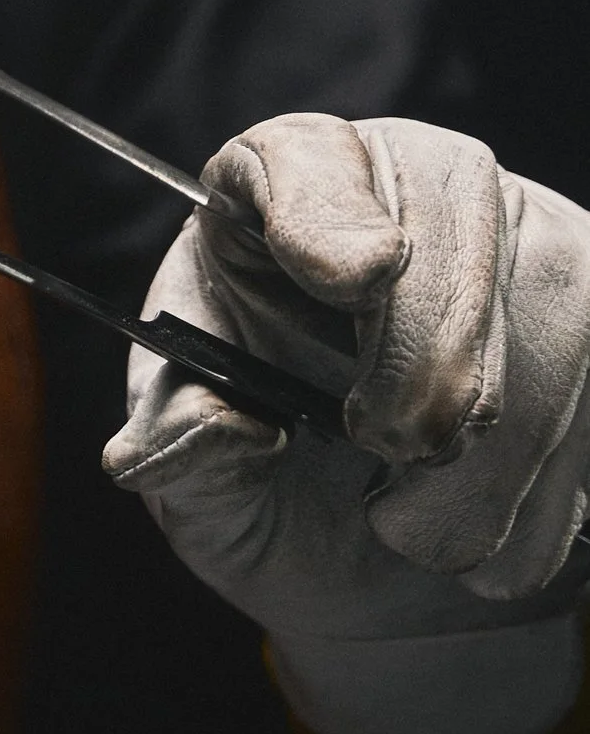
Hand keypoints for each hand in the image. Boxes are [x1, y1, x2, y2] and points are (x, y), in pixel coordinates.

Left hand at [103, 114, 589, 733]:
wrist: (372, 573)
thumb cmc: (267, 492)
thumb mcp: (197, 485)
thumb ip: (184, 453)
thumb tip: (198, 433)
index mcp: (268, 205)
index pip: (301, 160)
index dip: (328, 208)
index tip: (359, 272)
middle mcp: (399, 187)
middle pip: (454, 205)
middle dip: (431, 346)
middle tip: (391, 450)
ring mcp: (515, 236)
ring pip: (555, 291)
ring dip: (498, 440)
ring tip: (420, 529)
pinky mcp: (588, 302)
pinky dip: (554, 479)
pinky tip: (495, 546)